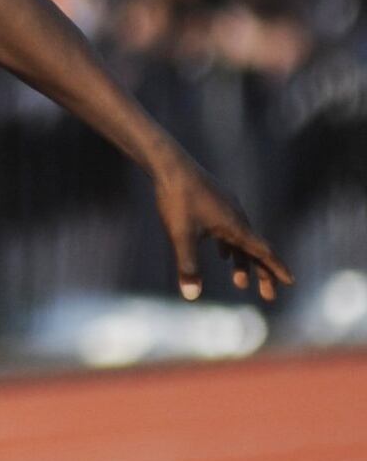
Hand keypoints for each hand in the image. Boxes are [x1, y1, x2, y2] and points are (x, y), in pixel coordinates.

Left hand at [153, 160, 293, 302]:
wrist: (169, 164)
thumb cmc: (177, 199)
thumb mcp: (181, 235)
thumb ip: (187, 265)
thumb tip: (192, 296)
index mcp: (235, 226)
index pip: (263, 252)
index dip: (276, 268)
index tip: (291, 281)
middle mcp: (237, 217)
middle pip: (255, 249)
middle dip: (262, 273)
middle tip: (267, 296)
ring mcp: (227, 208)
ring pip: (241, 240)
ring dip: (242, 261)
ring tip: (238, 281)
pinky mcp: (215, 202)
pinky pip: (229, 229)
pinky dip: (230, 245)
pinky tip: (223, 254)